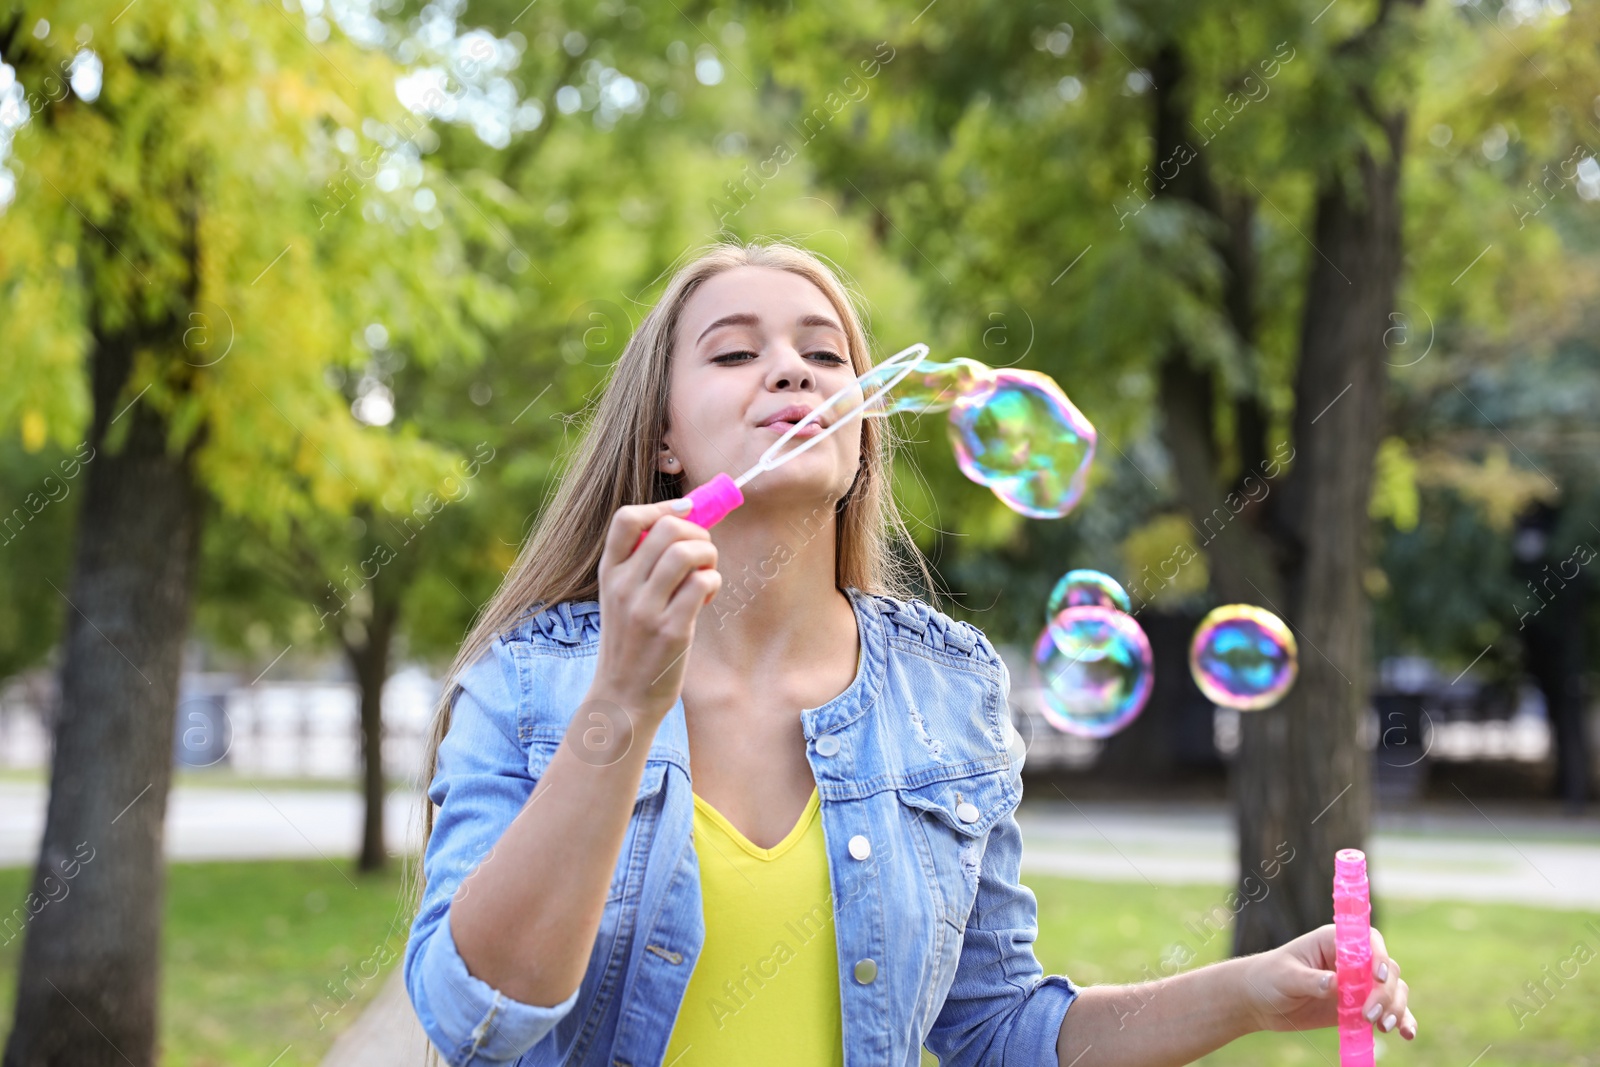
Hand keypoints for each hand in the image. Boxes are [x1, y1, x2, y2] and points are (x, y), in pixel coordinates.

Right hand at [591, 499, 721, 720]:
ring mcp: (646, 609)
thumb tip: (685, 524)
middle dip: (696, 532)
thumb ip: (642, 565)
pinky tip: (707, 596)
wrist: (622, 697)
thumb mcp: (621, 599)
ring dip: (708, 555)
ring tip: (706, 572)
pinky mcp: (671, 630)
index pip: (625, 518)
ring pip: (686, 553)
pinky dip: (713, 581)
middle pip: (666, 529)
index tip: (683, 514)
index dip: (661, 507)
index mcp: (609, 573)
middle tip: (702, 552)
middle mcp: (623, 587)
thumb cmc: (631, 643)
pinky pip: (701, 583)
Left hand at [1242, 924, 1415, 1039]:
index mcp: (1333, 941)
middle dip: (1386, 992)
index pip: (1368, 942)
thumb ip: (1310, 980)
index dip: (1379, 957)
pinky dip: (1402, 1020)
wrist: (1260, 1002)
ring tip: (1385, 1027)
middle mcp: (1352, 960)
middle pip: (1386, 969)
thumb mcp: (1285, 978)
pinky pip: (1388, 1010)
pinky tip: (1407, 1034)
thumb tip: (1334, 983)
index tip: (1377, 978)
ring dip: (1396, 1007)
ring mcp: (1358, 983)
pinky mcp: (1360, 1005)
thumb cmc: (1268, 979)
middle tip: (1371, 1015)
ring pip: (1393, 990)